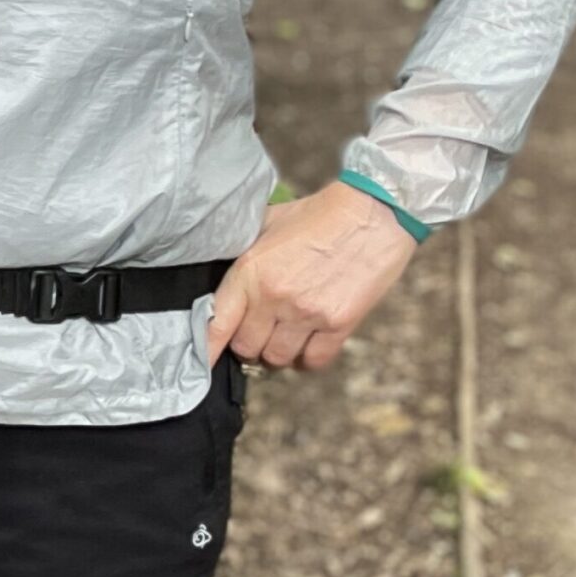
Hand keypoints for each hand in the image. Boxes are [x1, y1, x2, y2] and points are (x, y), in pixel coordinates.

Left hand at [208, 181, 418, 372]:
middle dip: (248, 343)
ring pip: (277, 359)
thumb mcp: (268, 224)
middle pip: (246, 347)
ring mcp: (307, 313)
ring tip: (284, 335)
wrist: (372, 214)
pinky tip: (308, 341)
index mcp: (251, 271)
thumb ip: (244, 254)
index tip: (203, 362)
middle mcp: (275, 297)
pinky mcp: (339, 324)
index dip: (208, 347)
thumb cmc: (319, 215)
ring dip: (276, 352)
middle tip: (257, 331)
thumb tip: (224, 280)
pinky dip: (307, 358)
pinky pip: (313, 361)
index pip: (218, 323)